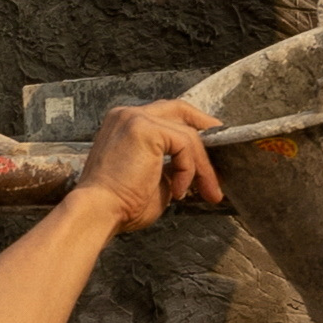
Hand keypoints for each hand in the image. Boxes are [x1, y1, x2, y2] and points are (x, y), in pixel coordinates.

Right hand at [69, 96, 226, 227]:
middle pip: (179, 110)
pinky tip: (178, 191)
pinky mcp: (145, 129)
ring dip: (202, 166)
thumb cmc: (118, 204)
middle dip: (205, 127)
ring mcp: (136, 118)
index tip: (208, 147)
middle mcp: (127, 114)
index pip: (165, 116)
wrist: (98, 212)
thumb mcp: (153, 179)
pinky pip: (184, 145)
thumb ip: (171, 166)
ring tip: (207, 191)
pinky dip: (189, 170)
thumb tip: (196, 168)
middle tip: (224, 148)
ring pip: (187, 134)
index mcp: (123, 124)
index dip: (190, 128)